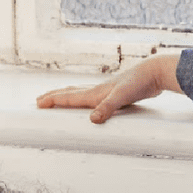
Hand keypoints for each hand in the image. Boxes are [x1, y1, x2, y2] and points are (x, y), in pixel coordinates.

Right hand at [35, 52, 181, 122]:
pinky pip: (92, 97)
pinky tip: (88, 102)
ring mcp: (105, 91)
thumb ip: (107, 108)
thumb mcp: (122, 97)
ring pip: (80, 93)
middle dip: (54, 97)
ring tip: (57, 98)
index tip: (38, 103)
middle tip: (39, 100)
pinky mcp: (115, 94)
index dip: (53, 100)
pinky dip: (83, 99)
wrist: (154, 73)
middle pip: (70, 93)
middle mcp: (97, 90)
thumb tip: (92, 120)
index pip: (69, 98)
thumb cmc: (139, 83)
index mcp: (95, 93)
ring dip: (66, 96)